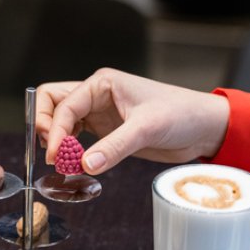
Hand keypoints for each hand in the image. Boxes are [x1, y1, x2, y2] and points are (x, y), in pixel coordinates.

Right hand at [36, 69, 230, 174]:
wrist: (204, 127)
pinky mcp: (105, 132)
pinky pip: (75, 138)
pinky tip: (74, 163)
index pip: (63, 104)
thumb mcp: (147, 128)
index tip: (55, 155)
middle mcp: (96, 96)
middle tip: (51, 153)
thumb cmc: (182, 114)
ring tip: (61, 161)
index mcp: (102, 84)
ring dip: (55, 140)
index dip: (54, 130)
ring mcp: (99, 113)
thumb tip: (85, 165)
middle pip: (52, 104)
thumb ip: (115, 147)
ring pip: (60, 121)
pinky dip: (69, 150)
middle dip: (44, 127)